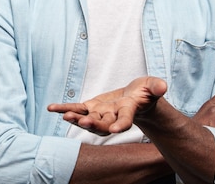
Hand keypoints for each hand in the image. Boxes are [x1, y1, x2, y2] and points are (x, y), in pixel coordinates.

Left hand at [48, 76, 166, 134]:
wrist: (136, 99)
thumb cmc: (146, 93)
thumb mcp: (153, 87)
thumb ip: (156, 87)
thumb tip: (162, 86)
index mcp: (129, 111)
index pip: (126, 120)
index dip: (121, 124)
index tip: (116, 129)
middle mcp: (113, 116)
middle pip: (103, 123)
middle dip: (93, 124)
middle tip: (82, 122)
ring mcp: (101, 114)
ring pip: (87, 119)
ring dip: (75, 118)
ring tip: (65, 115)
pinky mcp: (91, 108)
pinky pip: (76, 109)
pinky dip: (64, 109)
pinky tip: (51, 108)